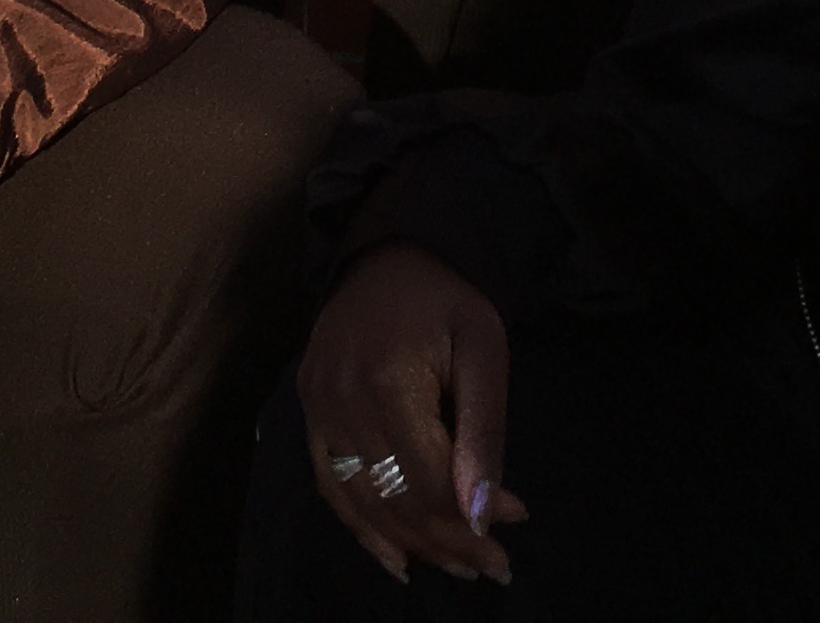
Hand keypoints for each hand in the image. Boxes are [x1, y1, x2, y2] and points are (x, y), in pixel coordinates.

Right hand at [298, 244, 524, 584]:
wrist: (389, 253)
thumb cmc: (447, 299)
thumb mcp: (485, 350)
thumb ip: (483, 431)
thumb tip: (484, 514)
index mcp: (389, 381)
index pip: (427, 481)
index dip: (468, 518)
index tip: (512, 530)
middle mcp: (343, 399)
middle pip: (395, 499)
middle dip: (448, 542)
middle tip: (493, 567)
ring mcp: (318, 405)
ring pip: (361, 501)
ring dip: (410, 543)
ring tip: (458, 567)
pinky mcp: (307, 407)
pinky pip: (328, 483)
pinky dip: (360, 527)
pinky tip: (394, 557)